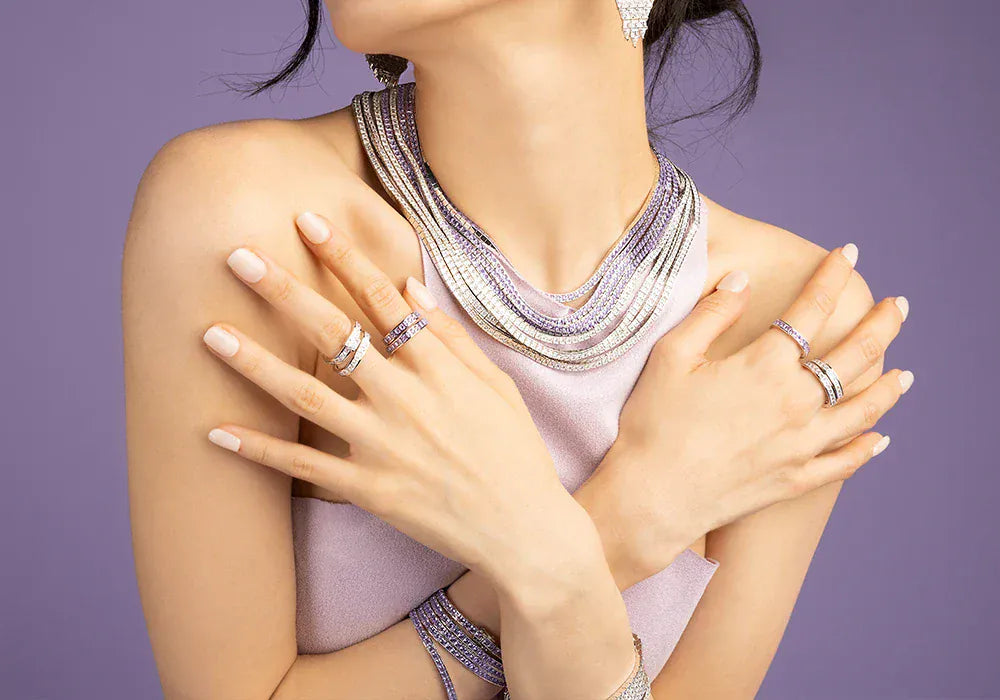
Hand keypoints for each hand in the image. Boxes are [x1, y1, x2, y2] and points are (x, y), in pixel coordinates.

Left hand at [201, 213, 604, 601]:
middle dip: (283, 292)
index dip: (343, 256)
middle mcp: (405, 399)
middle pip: (333, 335)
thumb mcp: (497, 385)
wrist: (523, 530)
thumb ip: (452, 336)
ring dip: (254, 363)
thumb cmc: (515, 451)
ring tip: (208, 333)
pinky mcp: (368, 489)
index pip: (382, 299)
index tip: (307, 221)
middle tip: (237, 256)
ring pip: (305, 395)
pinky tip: (215, 431)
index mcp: (439, 368)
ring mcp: (383, 445)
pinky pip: (303, 467)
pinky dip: (259, 451)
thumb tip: (408, 286)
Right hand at [581, 246, 910, 586]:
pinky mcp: (794, 480)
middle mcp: (794, 402)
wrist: (653, 496)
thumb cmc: (653, 423)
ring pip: (862, 410)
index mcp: (764, 366)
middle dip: (882, 325)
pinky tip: (880, 438)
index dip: (833, 277)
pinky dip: (866, 449)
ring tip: (905, 374)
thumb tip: (742, 278)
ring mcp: (800, 445)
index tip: (850, 254)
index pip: (811, 309)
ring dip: (889, 387)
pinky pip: (843, 462)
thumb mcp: (671, 356)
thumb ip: (712, 313)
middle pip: (854, 355)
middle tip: (899, 306)